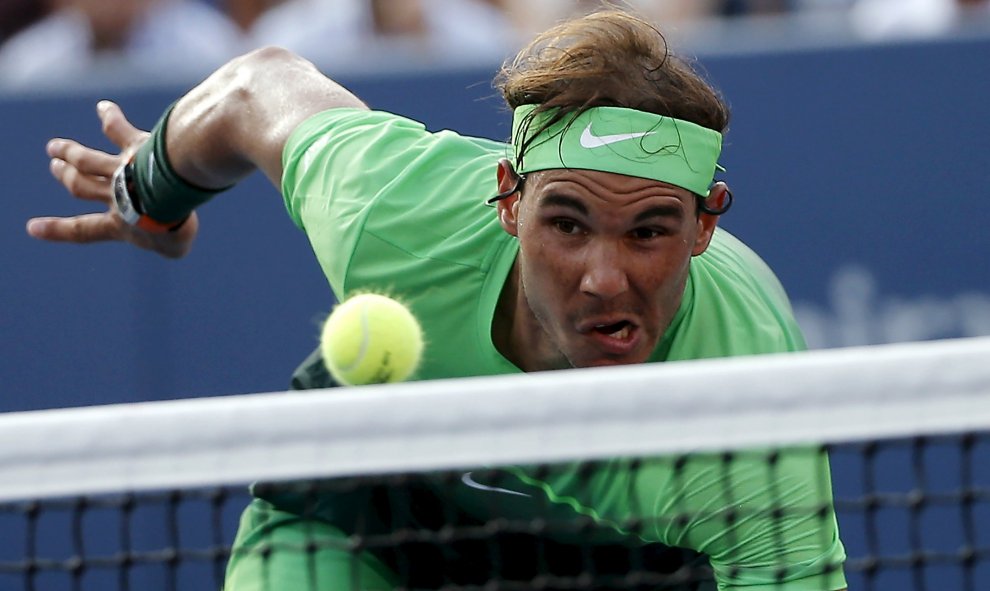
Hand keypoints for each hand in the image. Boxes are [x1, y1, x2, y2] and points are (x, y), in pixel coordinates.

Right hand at [27, 100, 197, 258]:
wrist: (172, 195)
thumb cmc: (173, 225)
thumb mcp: (175, 244)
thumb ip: (173, 243)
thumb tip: (176, 237)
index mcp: (118, 223)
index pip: (83, 230)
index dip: (58, 230)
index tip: (33, 228)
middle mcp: (114, 195)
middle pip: (81, 185)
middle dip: (66, 177)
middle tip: (55, 167)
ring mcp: (121, 169)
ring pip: (87, 159)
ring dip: (70, 152)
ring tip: (55, 147)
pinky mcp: (136, 146)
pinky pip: (118, 129)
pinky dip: (110, 118)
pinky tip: (104, 107)